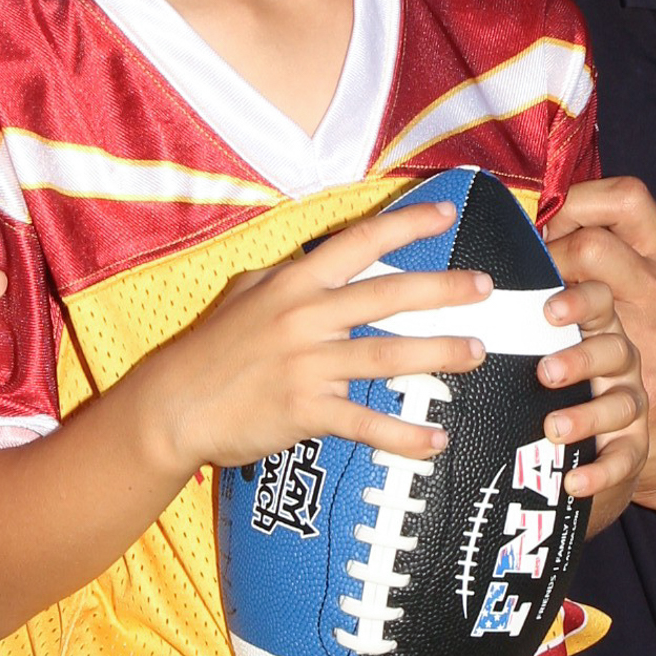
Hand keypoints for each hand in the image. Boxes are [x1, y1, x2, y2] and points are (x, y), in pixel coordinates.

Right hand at [133, 200, 495, 478]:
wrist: (171, 407)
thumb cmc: (210, 350)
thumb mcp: (244, 295)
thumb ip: (287, 277)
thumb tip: (317, 262)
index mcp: (294, 283)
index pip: (359, 243)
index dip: (406, 225)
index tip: (446, 213)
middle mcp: (305, 317)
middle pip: (388, 296)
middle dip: (444, 290)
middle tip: (484, 288)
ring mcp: (306, 364)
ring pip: (387, 355)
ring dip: (438, 354)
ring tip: (474, 353)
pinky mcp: (304, 410)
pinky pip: (366, 423)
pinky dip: (404, 436)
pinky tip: (435, 441)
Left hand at [538, 276, 647, 529]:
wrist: (580, 457)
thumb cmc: (548, 395)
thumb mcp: (536, 363)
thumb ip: (516, 339)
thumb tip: (461, 311)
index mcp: (596, 334)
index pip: (600, 303)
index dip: (581, 302)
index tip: (549, 311)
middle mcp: (619, 366)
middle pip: (615, 351)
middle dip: (581, 360)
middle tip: (544, 373)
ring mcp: (630, 407)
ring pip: (621, 405)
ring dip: (587, 417)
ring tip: (553, 429)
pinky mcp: (634, 449)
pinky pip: (624, 459)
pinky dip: (601, 471)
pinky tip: (574, 480)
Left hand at [543, 178, 655, 518]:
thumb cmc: (651, 352)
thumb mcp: (638, 293)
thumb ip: (599, 258)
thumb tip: (526, 223)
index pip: (626, 200)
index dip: (578, 206)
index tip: (544, 232)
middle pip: (606, 266)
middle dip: (566, 287)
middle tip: (541, 312)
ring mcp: (653, 368)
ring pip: (615, 363)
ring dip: (578, 376)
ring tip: (546, 391)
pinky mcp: (647, 428)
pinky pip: (625, 449)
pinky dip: (598, 465)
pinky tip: (572, 474)